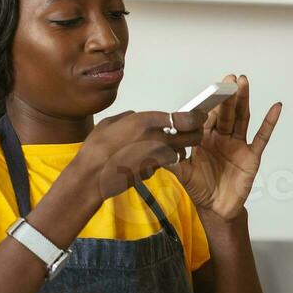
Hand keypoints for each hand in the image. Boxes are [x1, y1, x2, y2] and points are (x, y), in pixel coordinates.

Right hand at [72, 108, 207, 203]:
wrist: (93, 176)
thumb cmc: (97, 149)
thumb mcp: (111, 123)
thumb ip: (129, 117)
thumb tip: (136, 116)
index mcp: (147, 121)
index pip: (185, 118)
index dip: (196, 117)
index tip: (199, 116)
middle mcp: (157, 139)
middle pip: (192, 137)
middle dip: (195, 134)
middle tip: (193, 132)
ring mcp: (158, 157)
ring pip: (181, 152)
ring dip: (178, 149)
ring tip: (166, 147)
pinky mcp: (155, 171)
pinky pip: (166, 164)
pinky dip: (163, 161)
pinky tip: (149, 159)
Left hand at [174, 74, 281, 221]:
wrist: (216, 209)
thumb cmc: (200, 188)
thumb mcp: (181, 172)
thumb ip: (171, 159)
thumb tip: (154, 147)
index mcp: (204, 139)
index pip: (207, 116)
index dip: (208, 102)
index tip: (209, 87)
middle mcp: (222, 138)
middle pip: (226, 112)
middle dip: (227, 95)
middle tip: (229, 78)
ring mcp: (238, 145)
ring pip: (241, 118)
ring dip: (243, 100)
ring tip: (244, 82)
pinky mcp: (251, 155)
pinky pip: (262, 137)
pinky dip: (269, 122)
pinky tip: (275, 107)